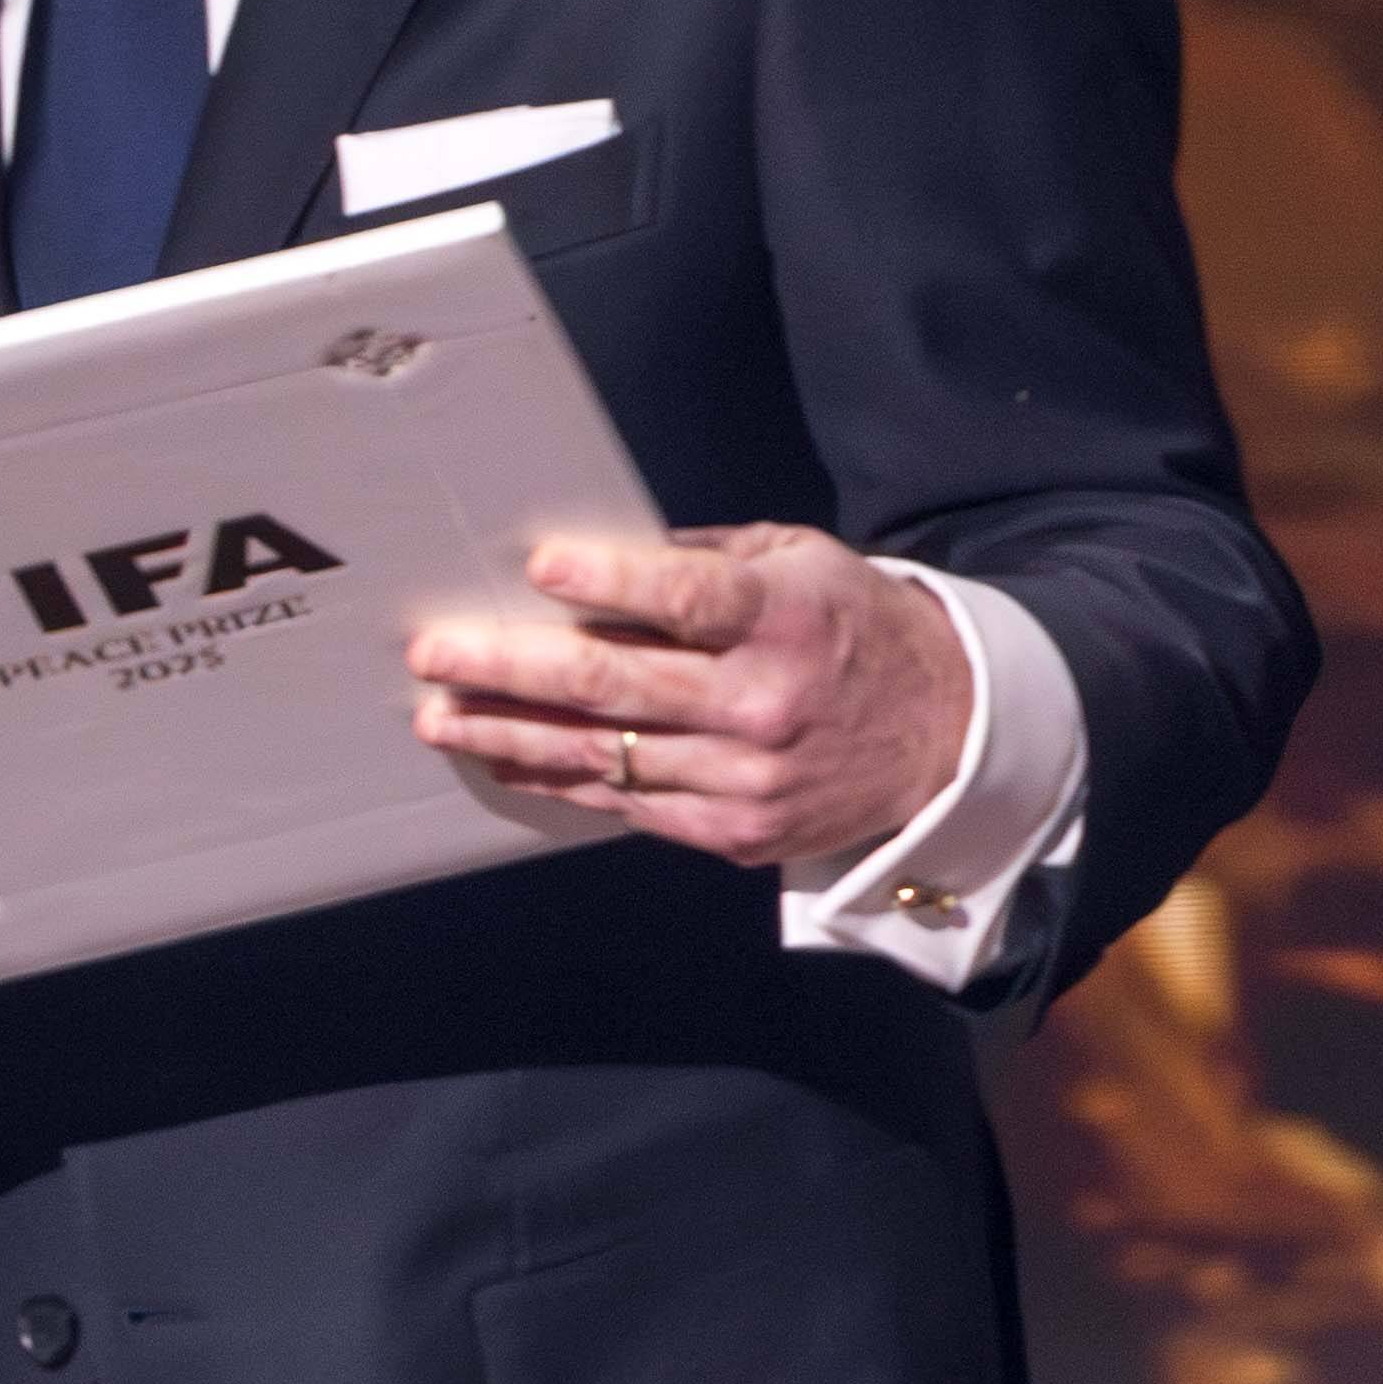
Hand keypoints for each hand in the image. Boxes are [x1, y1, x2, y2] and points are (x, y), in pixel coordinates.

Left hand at [408, 524, 973, 869]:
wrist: (948, 733)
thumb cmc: (848, 628)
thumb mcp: (798, 563)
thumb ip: (704, 560)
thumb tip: (594, 552)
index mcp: (786, 620)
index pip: (690, 598)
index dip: (612, 580)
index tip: (538, 564)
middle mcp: (765, 703)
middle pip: (617, 684)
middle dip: (510, 667)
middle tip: (434, 653)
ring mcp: (749, 777)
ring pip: (603, 755)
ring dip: (508, 734)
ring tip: (438, 716)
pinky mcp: (737, 831)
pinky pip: (627, 805)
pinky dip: (558, 781)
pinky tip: (504, 760)